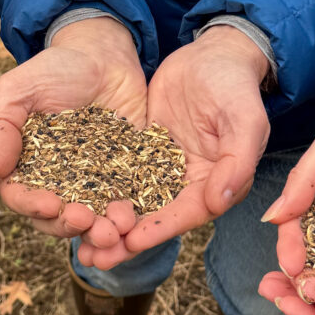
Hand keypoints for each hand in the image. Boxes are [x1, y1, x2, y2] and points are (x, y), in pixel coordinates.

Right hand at [0, 17, 146, 249]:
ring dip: (101, 230)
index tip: (50, 205)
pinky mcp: (124, 177)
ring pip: (92, 218)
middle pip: (56, 218)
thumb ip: (2, 125)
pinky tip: (135, 217)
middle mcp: (56, 181)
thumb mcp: (20, 88)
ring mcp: (92, 182)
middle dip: (69, 225)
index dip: (33, 207)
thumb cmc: (56, 68)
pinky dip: (128, 216)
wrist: (106, 56)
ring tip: (114, 230)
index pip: (21, 197)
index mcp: (26, 165)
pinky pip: (126, 203)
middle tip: (86, 221)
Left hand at [85, 26, 269, 268]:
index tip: (131, 242)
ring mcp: (161, 170)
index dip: (159, 230)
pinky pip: (117, 178)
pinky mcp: (140, 154)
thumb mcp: (244, 120)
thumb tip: (221, 201)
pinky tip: (70, 207)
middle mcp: (188, 184)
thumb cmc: (235, 86)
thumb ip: (236, 162)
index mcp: (217, 184)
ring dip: (107, 225)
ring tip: (78, 247)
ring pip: (132, 205)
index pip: (187, 214)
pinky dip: (97, 195)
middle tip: (95, 259)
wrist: (213, 55)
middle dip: (125, 240)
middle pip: (155, 219)